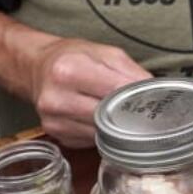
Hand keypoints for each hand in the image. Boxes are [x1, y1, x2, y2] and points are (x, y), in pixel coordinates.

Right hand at [21, 37, 151, 146]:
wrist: (37, 68)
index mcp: (69, 71)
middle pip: (109, 116)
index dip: (138, 97)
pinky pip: (90, 140)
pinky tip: (102, 120)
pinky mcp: (56, 135)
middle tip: (143, 110)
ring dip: (117, 127)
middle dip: (128, 114)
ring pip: (102, 133)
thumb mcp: (105, 53)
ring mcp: (54, 121)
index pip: (115, 92)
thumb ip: (131, 71)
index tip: (154, 101)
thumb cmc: (72, 57)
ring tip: (122, 114)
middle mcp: (57, 98)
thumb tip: (155, 91)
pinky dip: (102, 133)